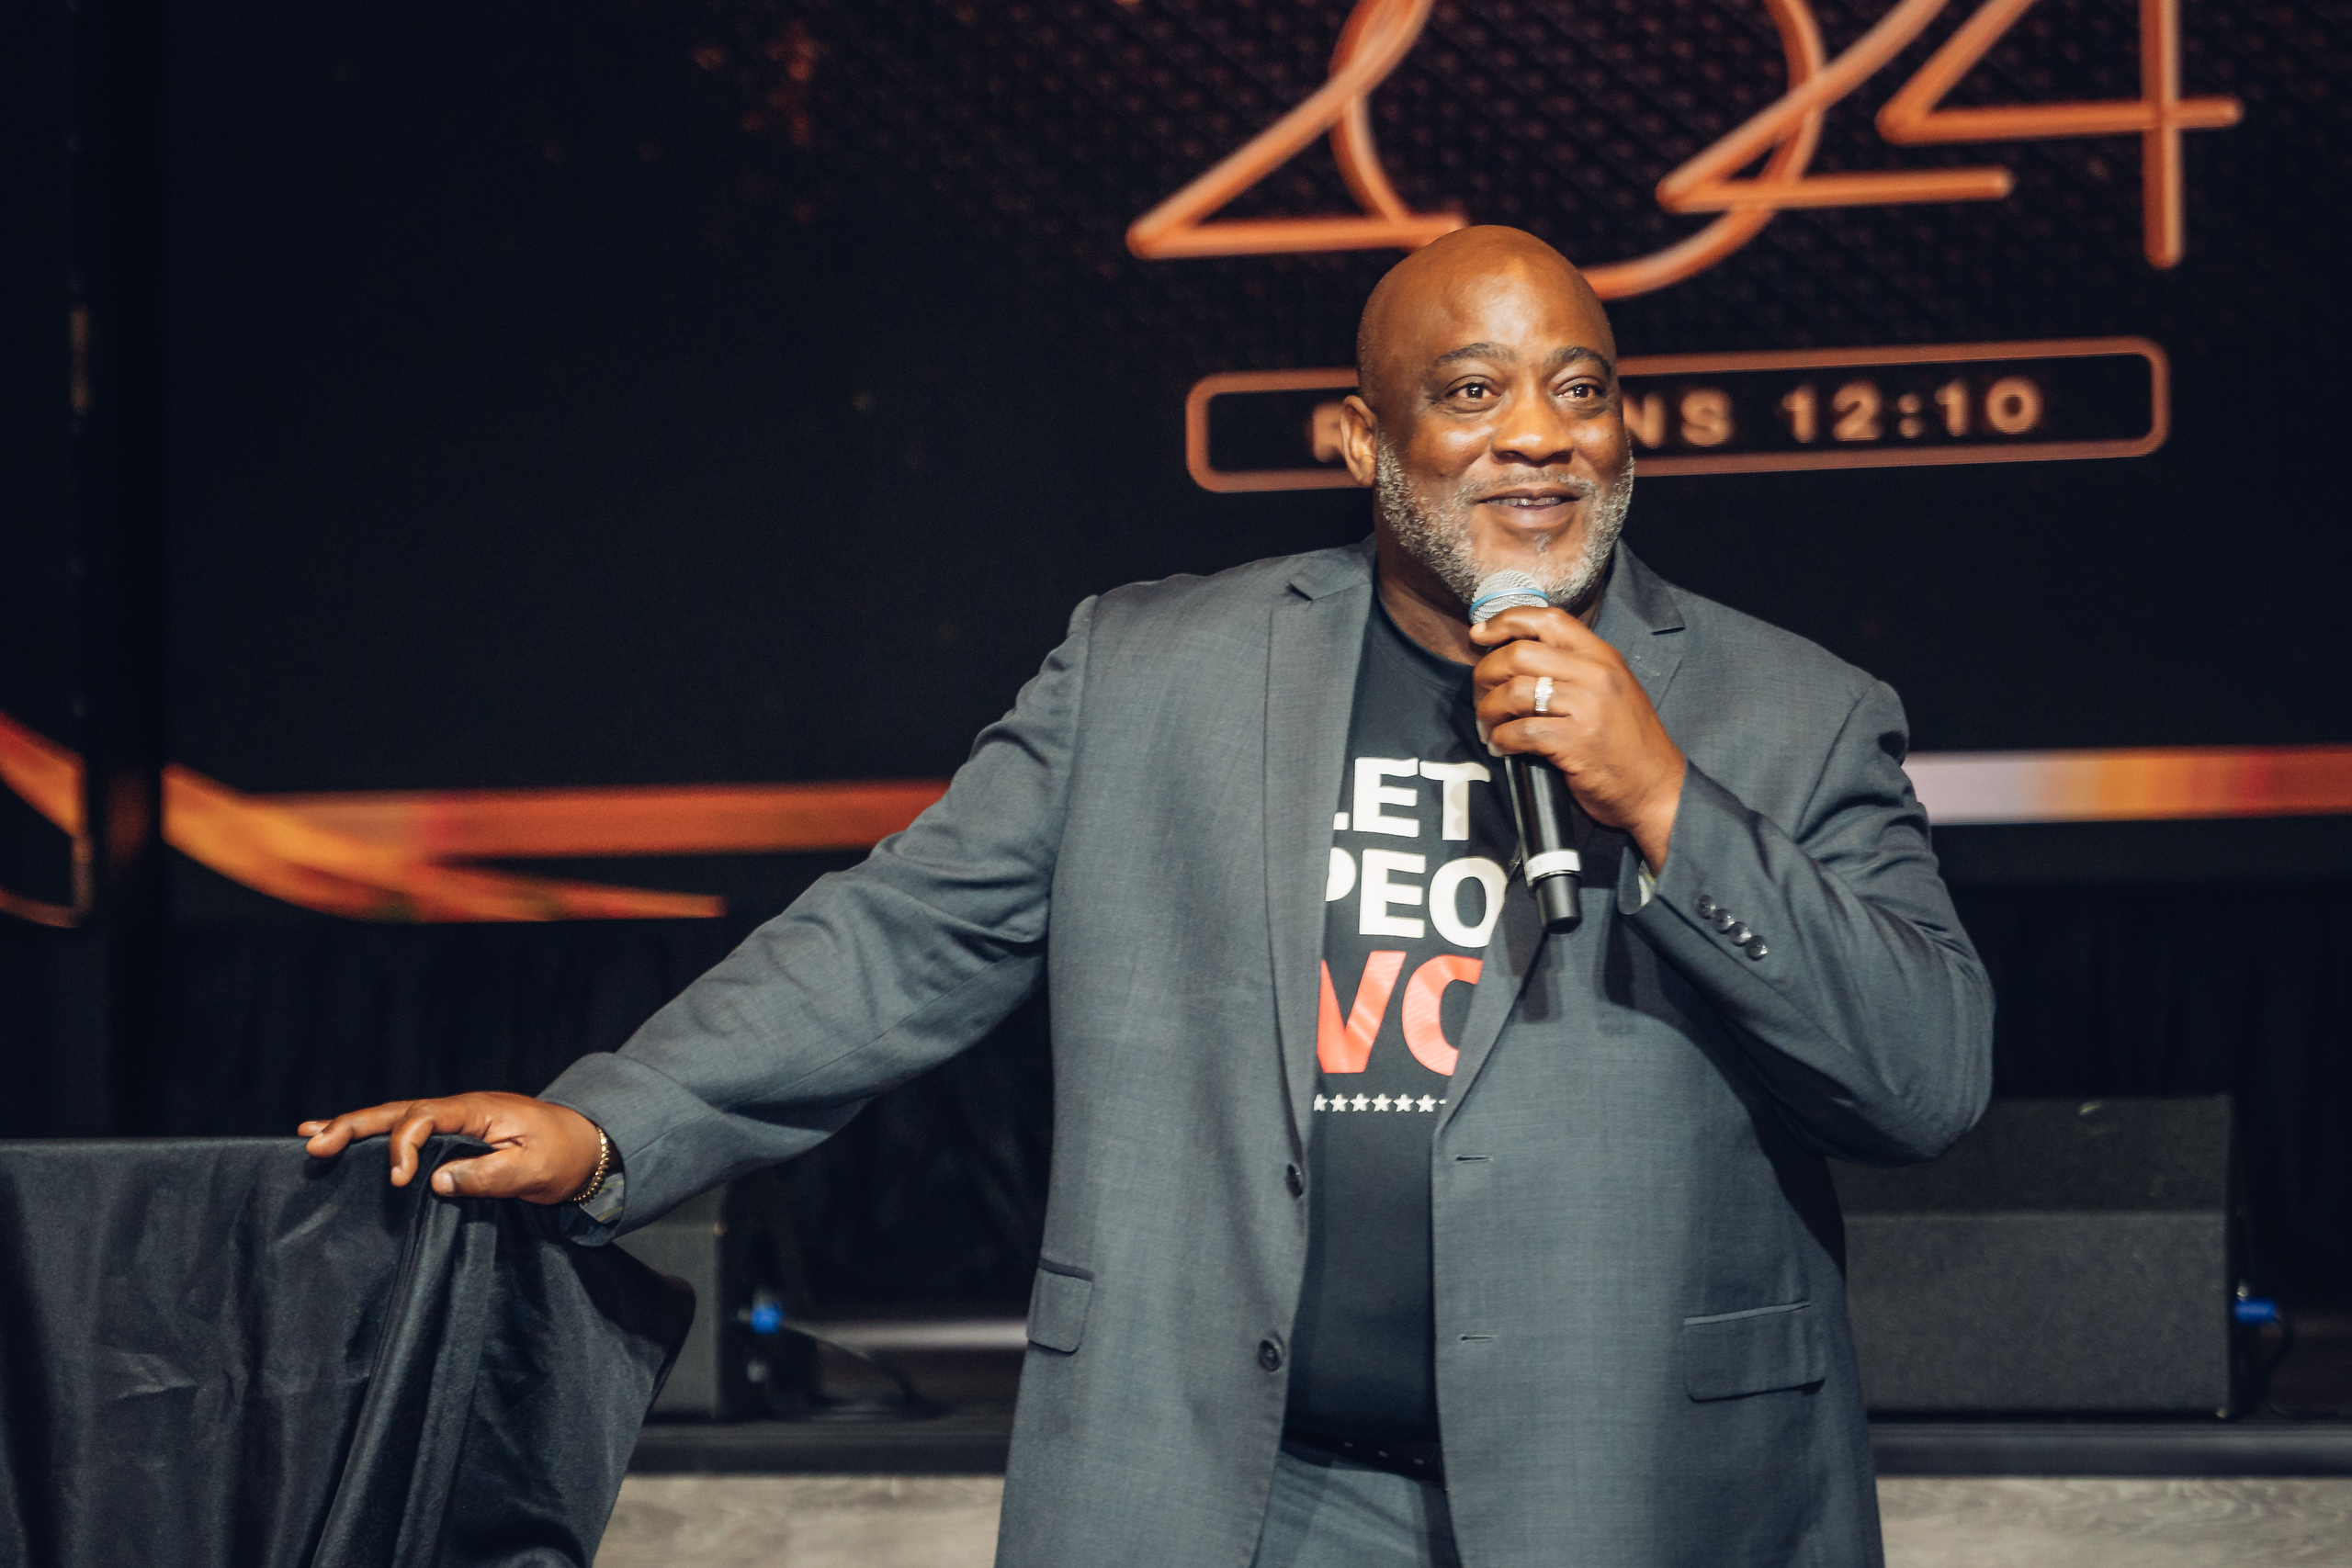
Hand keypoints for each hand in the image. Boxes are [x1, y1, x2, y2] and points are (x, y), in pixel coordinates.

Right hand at [298, 1092, 604, 1202]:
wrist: (587, 1149)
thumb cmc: (562, 1158)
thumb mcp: (532, 1171)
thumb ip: (486, 1177)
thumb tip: (436, 1182)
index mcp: (478, 1110)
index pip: (426, 1119)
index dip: (404, 1147)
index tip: (400, 1181)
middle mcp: (461, 1109)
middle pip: (399, 1111)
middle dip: (355, 1126)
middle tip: (316, 1143)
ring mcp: (455, 1120)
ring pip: (396, 1118)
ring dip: (355, 1127)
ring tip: (311, 1137)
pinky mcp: (454, 1135)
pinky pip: (407, 1130)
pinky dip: (375, 1135)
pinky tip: (344, 1139)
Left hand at [1471, 604, 1685, 872]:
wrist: (1656, 788)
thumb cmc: (1626, 742)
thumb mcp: (1610, 690)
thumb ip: (1572, 669)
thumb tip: (1513, 655)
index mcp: (1603, 656)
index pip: (1547, 619)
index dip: (1506, 620)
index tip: (1480, 633)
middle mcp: (1596, 674)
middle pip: (1519, 653)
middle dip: (1486, 673)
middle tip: (1481, 694)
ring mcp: (1588, 707)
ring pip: (1514, 692)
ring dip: (1489, 710)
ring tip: (1489, 726)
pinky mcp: (1576, 741)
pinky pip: (1520, 731)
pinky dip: (1502, 740)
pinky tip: (1503, 747)